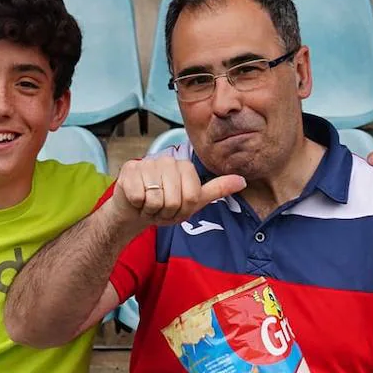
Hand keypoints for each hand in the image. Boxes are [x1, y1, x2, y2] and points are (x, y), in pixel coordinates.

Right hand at [107, 157, 245, 231]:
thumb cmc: (164, 206)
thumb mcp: (194, 201)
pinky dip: (138, 205)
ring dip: (151, 210)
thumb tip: (243, 181)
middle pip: (173, 199)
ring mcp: (146, 163)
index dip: (183, 208)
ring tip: (149, 204)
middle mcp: (166, 160)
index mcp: (183, 166)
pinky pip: (139, 196)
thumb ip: (217, 189)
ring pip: (156, 198)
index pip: (191, 195)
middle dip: (166, 211)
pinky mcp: (129, 170)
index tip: (176, 207)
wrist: (134, 212)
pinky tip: (137, 201)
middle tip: (160, 208)